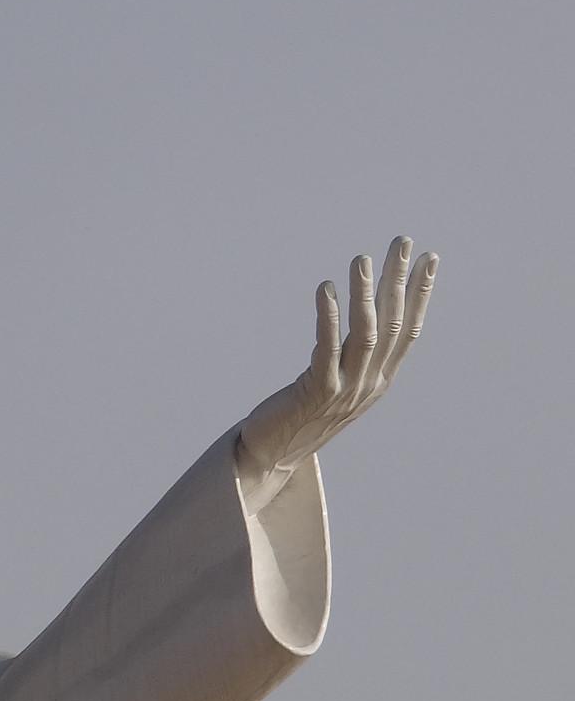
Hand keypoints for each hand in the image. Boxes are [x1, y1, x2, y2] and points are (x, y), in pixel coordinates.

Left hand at [235, 236, 436, 512]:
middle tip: (402, 242)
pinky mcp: (316, 392)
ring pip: (364, 333)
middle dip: (399, 280)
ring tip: (362, 258)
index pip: (408, 330)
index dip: (420, 294)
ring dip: (365, 293)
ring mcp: (346, 389)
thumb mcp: (337, 387)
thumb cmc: (300, 418)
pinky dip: (329, 317)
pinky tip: (326, 289)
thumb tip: (360, 320)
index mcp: (378, 381)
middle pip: (391, 323)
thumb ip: (353, 359)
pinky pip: (326, 349)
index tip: (429, 259)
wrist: (271, 458)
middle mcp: (369, 384)